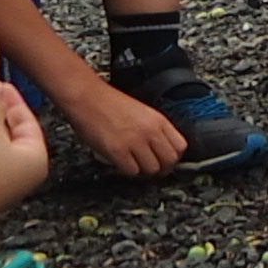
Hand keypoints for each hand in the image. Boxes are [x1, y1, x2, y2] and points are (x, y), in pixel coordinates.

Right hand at [64, 71, 181, 177]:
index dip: (174, 157)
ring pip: (152, 169)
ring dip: (143, 170)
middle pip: (170, 161)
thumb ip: (154, 129)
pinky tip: (121, 163)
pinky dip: (127, 171)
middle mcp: (150, 131)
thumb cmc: (108, 102)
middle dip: (162, 167)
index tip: (165, 159)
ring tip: (134, 164)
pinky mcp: (117, 151)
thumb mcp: (142, 112)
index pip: (181, 147)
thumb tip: (161, 148)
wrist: (86, 96)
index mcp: (159, 120)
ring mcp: (134, 142)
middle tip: (151, 167)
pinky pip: (131, 171)